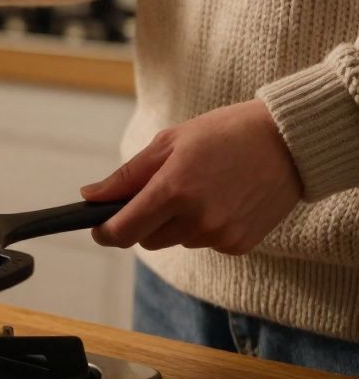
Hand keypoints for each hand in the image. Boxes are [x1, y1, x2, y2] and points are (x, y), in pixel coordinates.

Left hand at [81, 99, 302, 254]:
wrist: (289, 141)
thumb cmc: (224, 133)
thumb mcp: (169, 142)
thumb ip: (127, 176)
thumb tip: (89, 197)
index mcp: (173, 190)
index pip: (123, 231)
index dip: (105, 231)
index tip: (99, 225)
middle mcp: (196, 218)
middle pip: (146, 240)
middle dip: (143, 221)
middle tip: (160, 191)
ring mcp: (220, 235)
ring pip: (176, 241)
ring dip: (176, 223)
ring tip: (200, 188)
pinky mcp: (239, 244)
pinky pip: (204, 243)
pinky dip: (204, 227)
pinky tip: (222, 200)